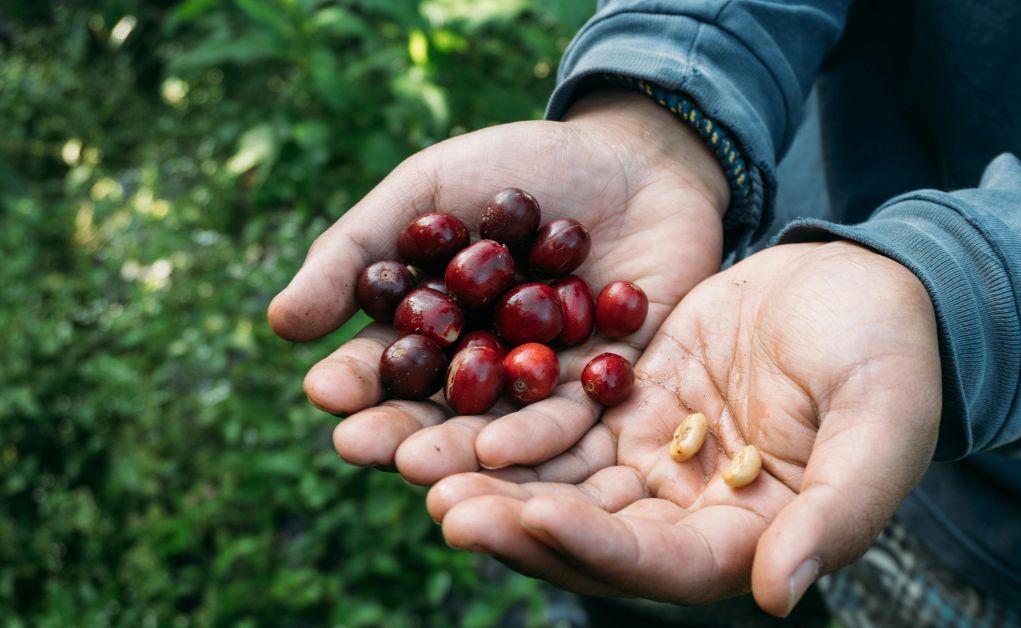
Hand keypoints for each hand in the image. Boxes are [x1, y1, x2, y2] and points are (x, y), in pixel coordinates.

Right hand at [268, 89, 728, 484]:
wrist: (633, 155)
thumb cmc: (518, 166)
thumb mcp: (428, 191)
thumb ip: (359, 252)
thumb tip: (281, 324)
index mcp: (436, 330)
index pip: (386, 365)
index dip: (354, 380)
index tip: (324, 393)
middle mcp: (489, 368)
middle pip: (440, 411)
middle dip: (399, 430)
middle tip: (362, 447)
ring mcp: (551, 382)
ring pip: (504, 426)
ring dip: (461, 447)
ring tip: (424, 464)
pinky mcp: (614, 384)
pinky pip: (581, 415)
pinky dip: (544, 431)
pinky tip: (508, 447)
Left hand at [427, 241, 941, 615]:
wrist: (869, 284)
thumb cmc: (892, 357)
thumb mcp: (882, 425)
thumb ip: (839, 512)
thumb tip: (779, 595)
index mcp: (752, 538)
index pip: (662, 565)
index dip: (596, 548)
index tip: (532, 516)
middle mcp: (691, 513)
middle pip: (592, 536)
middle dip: (517, 524)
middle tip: (442, 506)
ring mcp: (657, 460)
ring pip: (564, 483)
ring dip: (496, 480)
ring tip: (422, 465)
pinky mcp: (633, 406)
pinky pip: (563, 422)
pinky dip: (512, 423)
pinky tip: (453, 409)